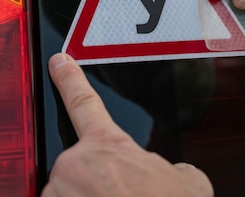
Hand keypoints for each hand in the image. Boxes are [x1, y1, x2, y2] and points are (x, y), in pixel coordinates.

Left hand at [42, 53, 213, 196]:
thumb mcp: (187, 182)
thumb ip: (169, 168)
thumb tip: (169, 175)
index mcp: (107, 145)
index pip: (84, 101)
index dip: (70, 78)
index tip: (60, 61)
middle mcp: (75, 164)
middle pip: (79, 168)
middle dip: (97, 184)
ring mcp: (57, 193)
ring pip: (68, 195)